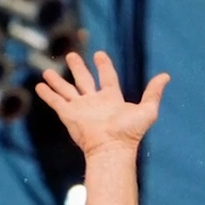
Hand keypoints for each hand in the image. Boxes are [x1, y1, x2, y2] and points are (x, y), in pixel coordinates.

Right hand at [34, 50, 169, 156]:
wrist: (111, 149)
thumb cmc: (130, 133)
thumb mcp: (147, 110)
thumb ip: (154, 92)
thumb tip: (166, 76)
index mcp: (112, 99)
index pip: (107, 78)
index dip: (104, 66)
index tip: (99, 55)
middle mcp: (95, 102)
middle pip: (84, 80)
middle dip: (78, 67)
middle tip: (72, 55)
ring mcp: (80, 108)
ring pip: (66, 90)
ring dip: (57, 80)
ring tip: (47, 71)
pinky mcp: (68, 114)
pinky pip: (55, 101)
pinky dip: (47, 94)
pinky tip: (39, 87)